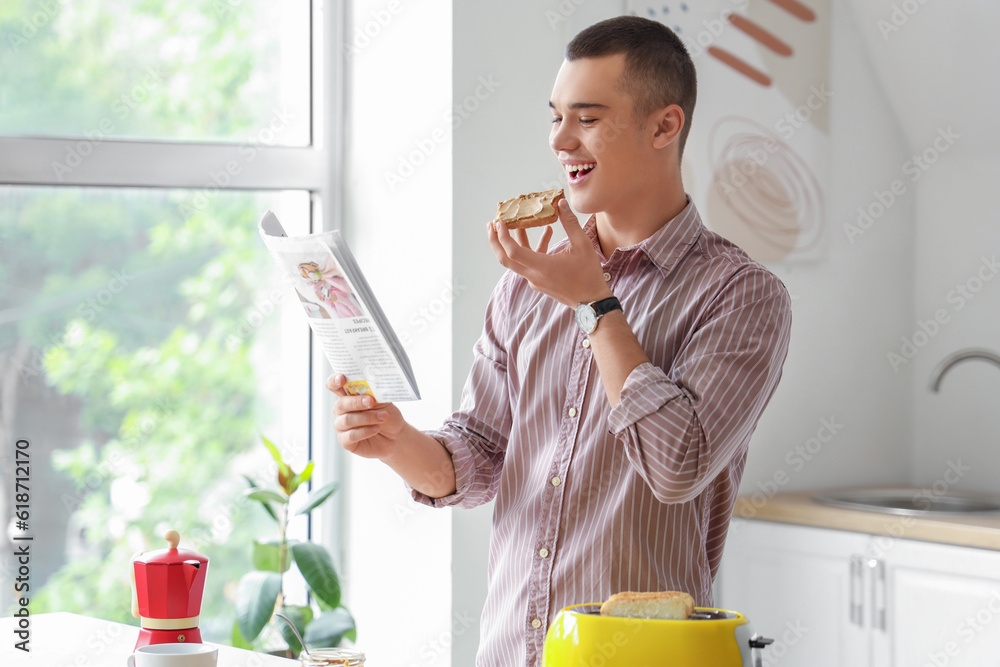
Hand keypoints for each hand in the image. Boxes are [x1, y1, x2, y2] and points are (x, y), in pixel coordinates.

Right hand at [327, 374, 404, 459]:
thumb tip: (369, 385)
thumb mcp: (383, 400)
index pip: (334, 386)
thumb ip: (373, 392)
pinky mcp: (345, 441)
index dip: (334, 381)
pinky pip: (350, 435)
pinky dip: (365, 431)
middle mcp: (341, 410)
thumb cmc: (386, 414)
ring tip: (383, 417)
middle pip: (341, 404)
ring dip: (367, 418)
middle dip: (356, 402)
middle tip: (371, 402)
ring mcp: (341, 426)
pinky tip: (376, 429)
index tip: (342, 378)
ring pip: (347, 420)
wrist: (395, 436)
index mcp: (347, 395)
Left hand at [487, 199, 611, 305]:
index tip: (500, 222)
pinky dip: (533, 249)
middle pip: (505, 258)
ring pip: (517, 260)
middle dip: (496, 241)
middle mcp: (533, 275)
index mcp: (541, 267)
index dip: (503, 236)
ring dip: (515, 242)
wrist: (592, 302)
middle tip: (491, 225)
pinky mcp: (540, 281)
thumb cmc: (588, 275)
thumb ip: (570, 223)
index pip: (513, 251)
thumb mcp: (582, 245)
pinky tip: (547, 233)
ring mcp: (535, 280)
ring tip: (519, 223)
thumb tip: (561, 204)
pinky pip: (529, 263)